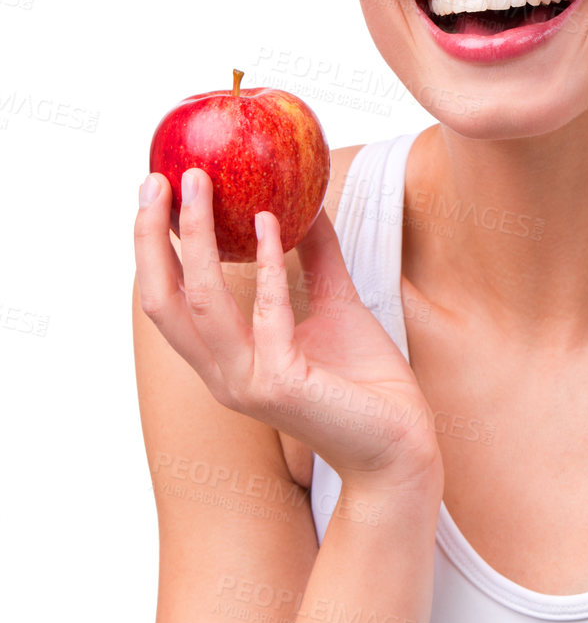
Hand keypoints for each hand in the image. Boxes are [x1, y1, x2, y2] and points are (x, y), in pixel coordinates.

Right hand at [135, 168, 442, 491]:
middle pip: (162, 300)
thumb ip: (315, 259)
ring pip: (201, 301)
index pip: (166, 300)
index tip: (155, 190)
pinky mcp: (282, 384)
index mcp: (225, 360)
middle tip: (158, 179)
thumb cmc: (368, 384)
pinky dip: (265, 263)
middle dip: (151, 237)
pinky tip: (270, 222)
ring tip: (203, 182)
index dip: (151, 247)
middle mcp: (224, 375)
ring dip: (198, 236)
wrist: (401, 443)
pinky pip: (267, 312)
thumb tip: (307, 202)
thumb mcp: (335, 305)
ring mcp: (248, 382)